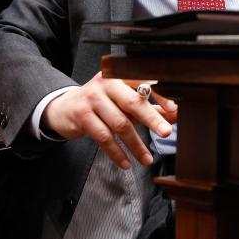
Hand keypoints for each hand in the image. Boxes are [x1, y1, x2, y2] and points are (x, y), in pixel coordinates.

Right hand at [42, 72, 177, 168]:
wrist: (63, 108)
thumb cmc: (100, 104)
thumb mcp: (123, 102)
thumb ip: (148, 107)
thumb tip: (174, 115)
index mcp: (119, 76)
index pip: (143, 83)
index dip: (160, 95)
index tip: (173, 109)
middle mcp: (105, 84)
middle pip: (132, 102)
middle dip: (151, 118)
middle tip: (166, 132)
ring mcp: (92, 99)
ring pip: (119, 124)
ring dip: (135, 144)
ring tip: (147, 159)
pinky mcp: (82, 116)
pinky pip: (104, 137)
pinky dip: (117, 153)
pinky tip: (126, 163)